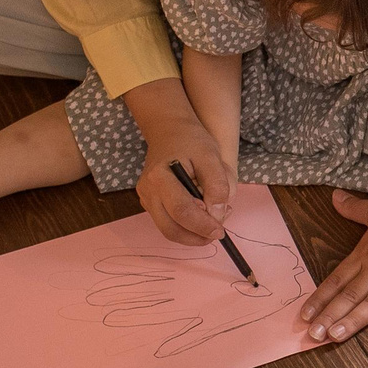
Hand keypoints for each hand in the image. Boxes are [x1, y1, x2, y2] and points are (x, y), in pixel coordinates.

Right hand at [135, 126, 231, 245]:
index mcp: (160, 177)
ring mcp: (146, 198)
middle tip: (217, 232)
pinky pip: (168, 223)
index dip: (203, 225)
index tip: (221, 230)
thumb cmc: (192, 141)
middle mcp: (148, 191)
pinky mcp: (150, 203)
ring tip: (212, 219)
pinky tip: (201, 214)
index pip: (181, 211)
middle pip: (170, 228)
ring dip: (192, 234)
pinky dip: (186, 226)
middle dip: (196, 237)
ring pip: (168, 230)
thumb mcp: (211, 157)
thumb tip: (217, 216)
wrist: (170, 131)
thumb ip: (217, 186)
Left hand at [301, 182, 367, 341]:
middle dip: (329, 316)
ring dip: (354, 320)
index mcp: (366, 253)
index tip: (304, 316)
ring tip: (336, 337)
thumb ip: (353, 208)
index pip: (337, 279)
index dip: (320, 298)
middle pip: (350, 295)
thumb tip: (334, 197)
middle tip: (313, 335)